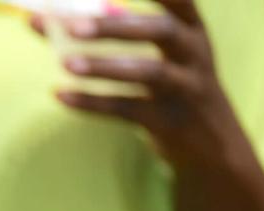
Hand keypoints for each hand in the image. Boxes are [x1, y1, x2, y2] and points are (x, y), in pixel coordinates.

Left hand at [45, 0, 250, 172]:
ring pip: (147, 73)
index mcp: (193, 30)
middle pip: (160, 31)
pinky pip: (127, 109)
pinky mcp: (168, 121)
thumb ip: (117, 31)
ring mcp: (185, 88)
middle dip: (116, 27)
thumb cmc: (172, 85)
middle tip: (73, 27)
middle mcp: (195, 54)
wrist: (212, 144)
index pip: (180, 0)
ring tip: (64, 63)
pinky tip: (61, 95)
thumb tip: (51, 17)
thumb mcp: (164, 55)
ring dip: (103, 67)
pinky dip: (92, 102)